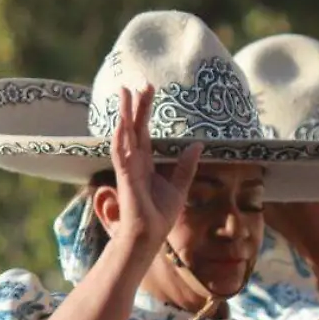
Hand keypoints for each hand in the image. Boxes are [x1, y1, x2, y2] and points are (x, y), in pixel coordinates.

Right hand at [108, 84, 202, 249]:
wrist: (149, 236)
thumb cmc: (160, 215)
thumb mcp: (179, 186)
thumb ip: (186, 165)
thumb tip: (198, 144)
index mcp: (145, 163)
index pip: (144, 131)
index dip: (144, 110)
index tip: (147, 89)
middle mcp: (134, 162)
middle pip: (134, 128)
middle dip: (134, 106)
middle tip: (136, 83)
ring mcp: (128, 169)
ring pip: (124, 136)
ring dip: (124, 115)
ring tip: (124, 95)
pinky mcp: (126, 179)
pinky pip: (122, 155)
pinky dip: (121, 140)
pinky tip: (121, 125)